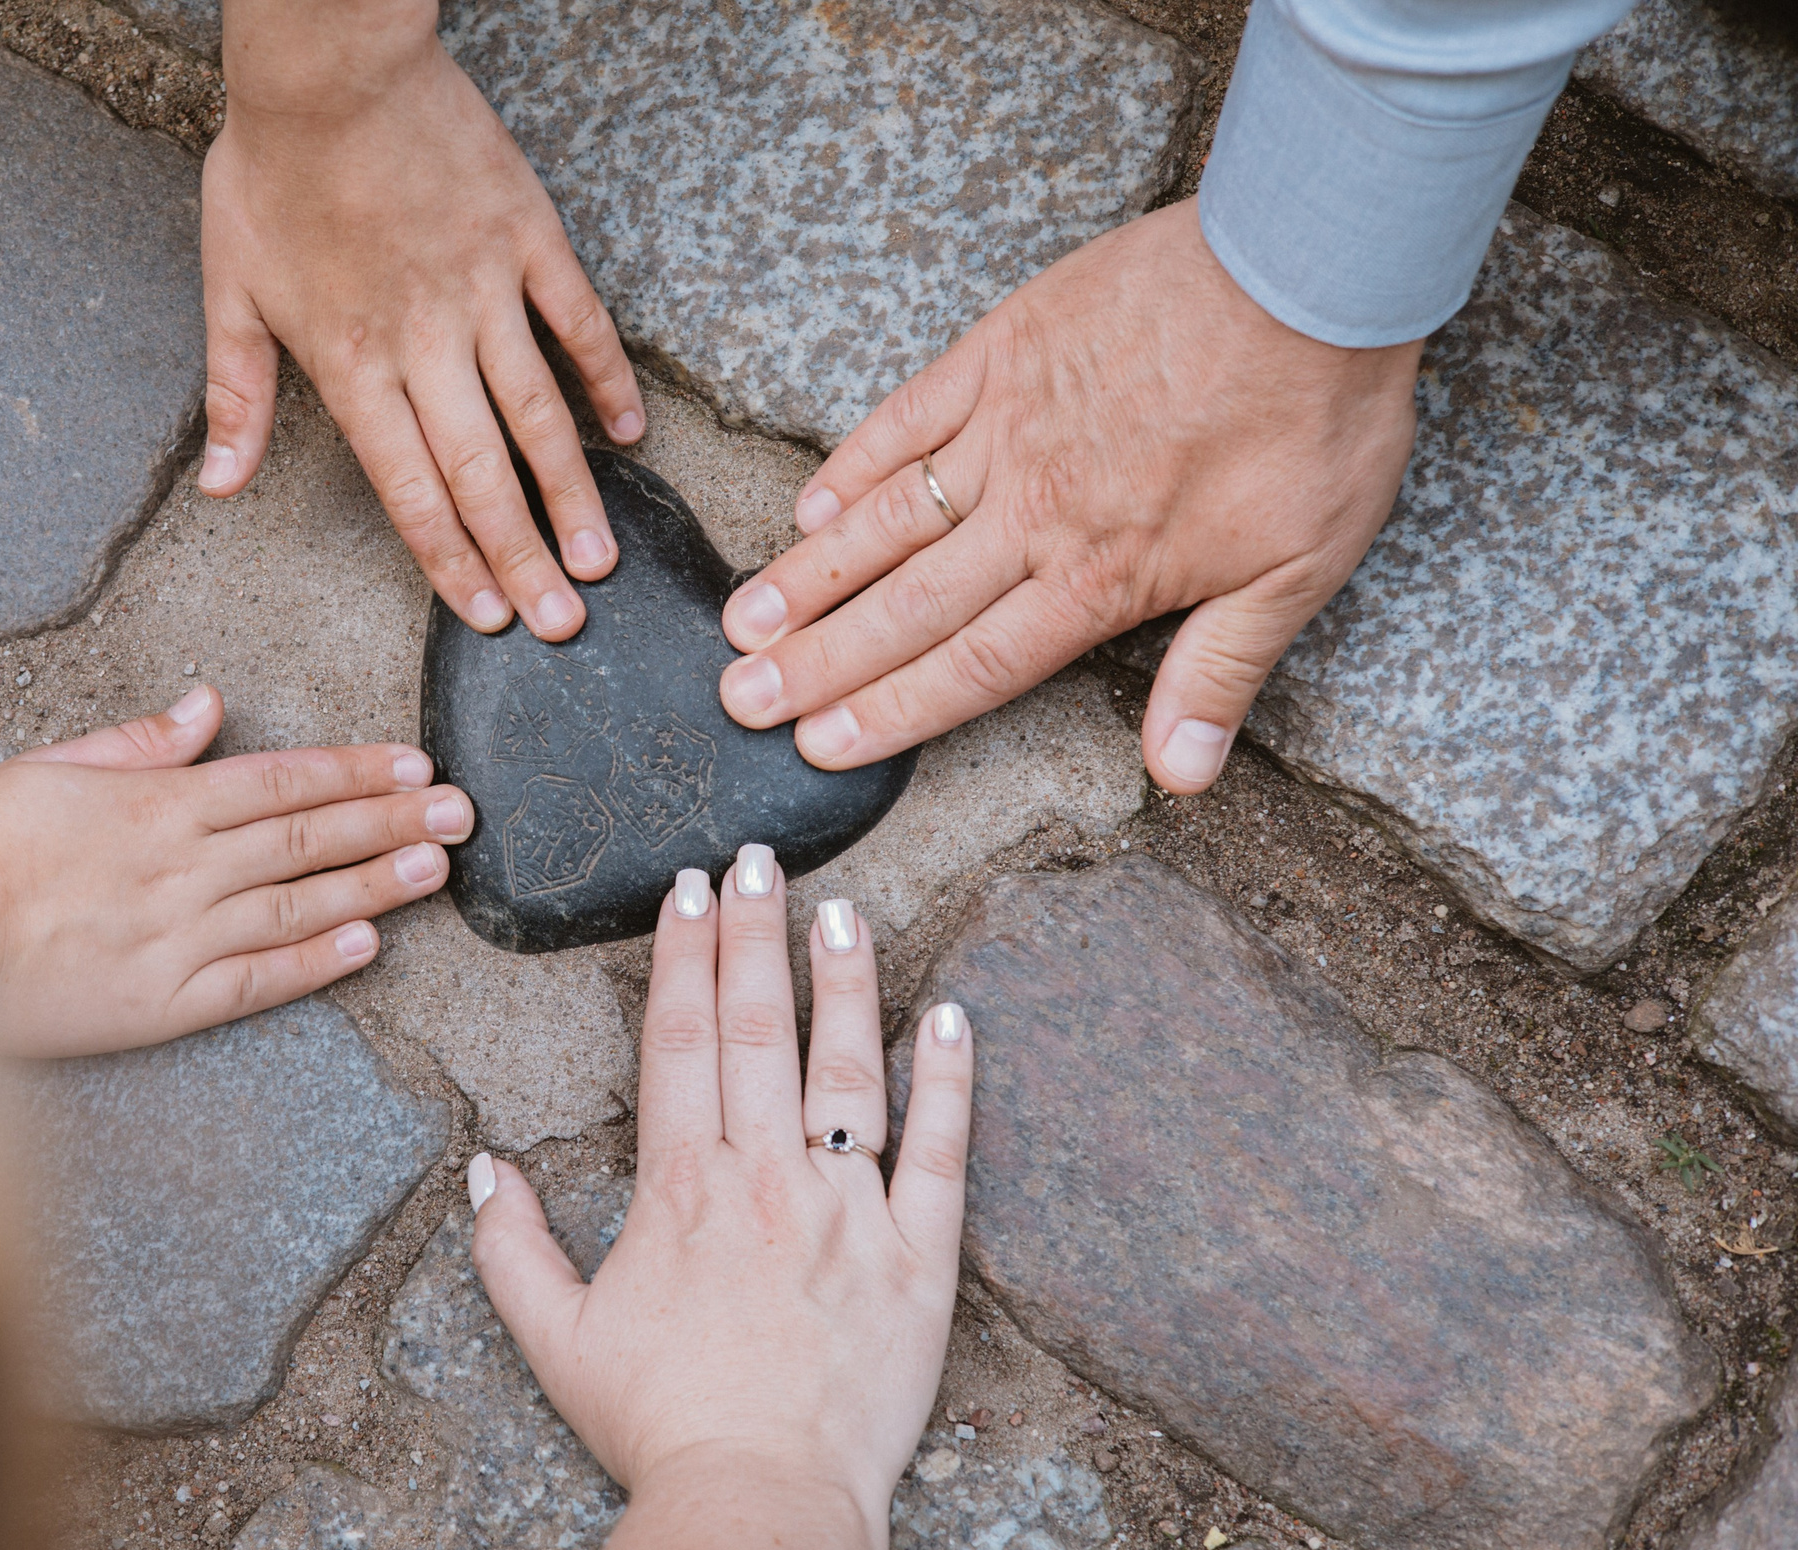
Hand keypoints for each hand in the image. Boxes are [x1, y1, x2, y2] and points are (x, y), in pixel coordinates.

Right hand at [0, 686, 468, 1056]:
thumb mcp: (48, 767)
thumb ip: (139, 741)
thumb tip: (208, 706)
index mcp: (158, 804)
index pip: (282, 780)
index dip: (355, 772)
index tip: (413, 765)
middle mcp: (185, 867)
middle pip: (309, 837)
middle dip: (393, 820)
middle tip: (462, 810)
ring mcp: (181, 938)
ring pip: (301, 904)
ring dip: (378, 883)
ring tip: (439, 867)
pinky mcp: (164, 1004)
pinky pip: (258, 980)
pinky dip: (318, 962)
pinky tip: (368, 945)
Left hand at [200, 4, 644, 640]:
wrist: (331, 67)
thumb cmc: (272, 171)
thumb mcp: (229, 286)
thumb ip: (236, 394)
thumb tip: (221, 486)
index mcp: (352, 364)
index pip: (409, 488)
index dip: (450, 559)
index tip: (486, 616)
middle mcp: (426, 342)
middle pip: (482, 471)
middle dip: (523, 558)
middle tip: (562, 624)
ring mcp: (486, 291)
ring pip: (539, 413)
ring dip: (571, 494)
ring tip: (599, 560)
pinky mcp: (527, 239)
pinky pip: (580, 322)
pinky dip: (606, 381)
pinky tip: (627, 434)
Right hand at [469, 853, 971, 1549]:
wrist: (760, 1498)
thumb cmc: (658, 1426)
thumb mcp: (553, 1341)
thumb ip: (510, 1249)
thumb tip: (483, 1171)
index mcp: (681, 1188)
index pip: (682, 1040)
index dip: (686, 956)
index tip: (691, 891)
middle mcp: (766, 1179)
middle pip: (761, 1030)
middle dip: (757, 934)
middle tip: (761, 859)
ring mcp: (848, 1212)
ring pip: (849, 1070)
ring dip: (845, 982)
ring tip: (844, 910)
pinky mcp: (920, 1258)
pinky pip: (939, 1151)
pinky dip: (947, 1080)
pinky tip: (948, 1017)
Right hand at [714, 198, 1421, 792]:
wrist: (1307, 267)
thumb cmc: (1314, 420)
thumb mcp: (1297, 569)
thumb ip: (1222, 672)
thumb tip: (1180, 776)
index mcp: (1097, 578)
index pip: (972, 665)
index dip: (890, 711)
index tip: (818, 746)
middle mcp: (1032, 513)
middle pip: (905, 607)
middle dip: (818, 662)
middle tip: (740, 698)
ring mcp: (1006, 429)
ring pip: (887, 521)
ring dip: (810, 576)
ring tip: (744, 621)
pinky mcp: (1002, 354)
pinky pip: (907, 418)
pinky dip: (853, 463)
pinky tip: (809, 503)